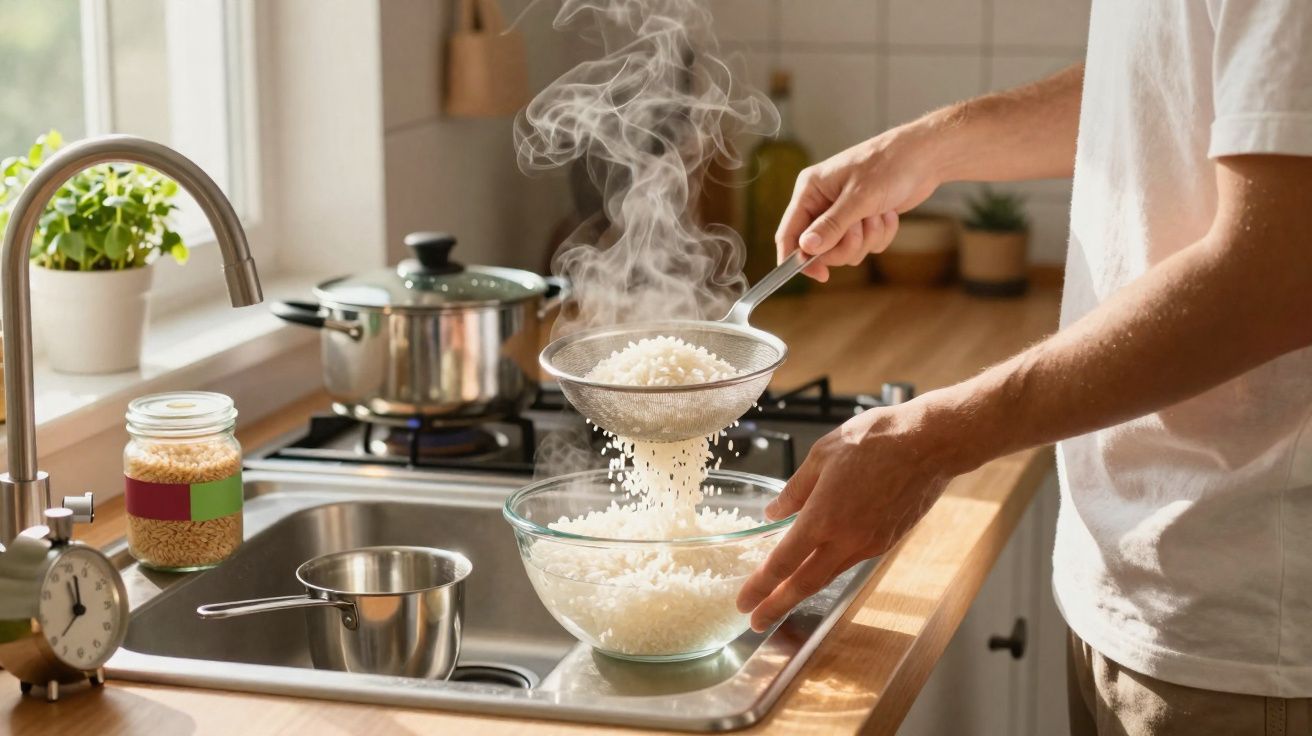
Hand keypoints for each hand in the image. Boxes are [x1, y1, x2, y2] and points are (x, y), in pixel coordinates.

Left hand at [736, 399, 959, 631]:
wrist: (930, 444)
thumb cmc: (875, 440)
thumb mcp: (821, 455)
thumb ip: (794, 490)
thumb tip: (773, 512)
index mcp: (823, 517)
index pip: (783, 563)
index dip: (761, 586)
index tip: (744, 602)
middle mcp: (846, 539)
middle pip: (805, 584)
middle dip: (777, 606)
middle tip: (756, 622)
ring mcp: (870, 543)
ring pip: (829, 575)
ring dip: (802, 590)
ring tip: (782, 599)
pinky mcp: (887, 541)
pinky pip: (851, 560)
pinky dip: (829, 568)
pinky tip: (818, 564)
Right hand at [776, 124, 944, 280]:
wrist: (925, 157)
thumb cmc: (889, 165)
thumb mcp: (859, 198)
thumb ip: (831, 225)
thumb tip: (806, 248)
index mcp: (810, 190)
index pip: (789, 233)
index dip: (798, 258)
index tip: (820, 275)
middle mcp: (822, 202)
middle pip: (820, 248)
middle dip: (845, 244)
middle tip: (861, 229)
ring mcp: (843, 212)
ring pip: (845, 250)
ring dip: (867, 239)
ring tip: (879, 214)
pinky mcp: (862, 220)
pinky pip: (865, 246)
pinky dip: (880, 235)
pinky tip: (889, 214)